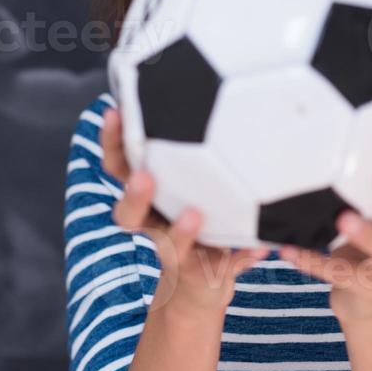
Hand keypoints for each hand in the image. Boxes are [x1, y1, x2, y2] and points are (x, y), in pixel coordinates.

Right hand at [100, 107, 269, 315]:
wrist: (201, 285)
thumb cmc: (198, 216)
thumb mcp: (195, 181)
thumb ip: (200, 148)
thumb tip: (225, 85)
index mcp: (150, 197)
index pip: (121, 168)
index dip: (113, 144)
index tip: (114, 113)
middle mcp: (154, 225)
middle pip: (128, 213)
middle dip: (134, 193)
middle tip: (144, 175)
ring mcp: (176, 253)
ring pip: (168, 246)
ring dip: (179, 232)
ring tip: (195, 216)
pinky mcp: (204, 275)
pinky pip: (221, 268)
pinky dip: (240, 258)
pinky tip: (258, 250)